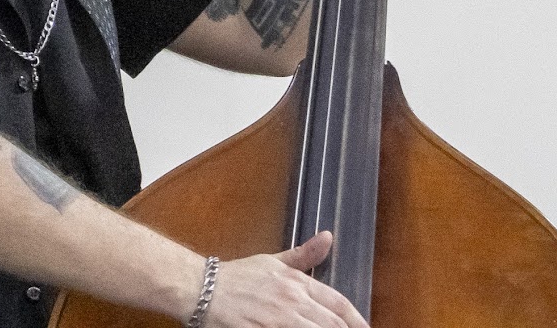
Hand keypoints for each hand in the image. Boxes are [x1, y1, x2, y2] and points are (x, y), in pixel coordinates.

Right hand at [206, 234, 367, 325]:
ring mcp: (278, 320)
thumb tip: (327, 238)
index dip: (356, 319)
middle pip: (332, 323)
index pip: (338, 303)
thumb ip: (303, 255)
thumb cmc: (235, 277)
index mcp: (295, 282)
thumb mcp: (270, 261)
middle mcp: (291, 300)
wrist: (200, 287)